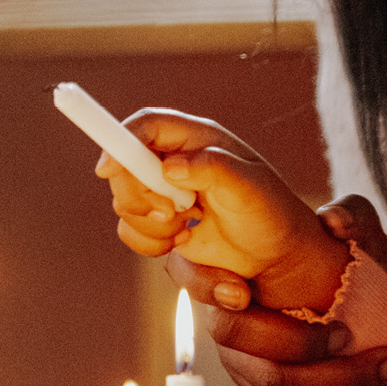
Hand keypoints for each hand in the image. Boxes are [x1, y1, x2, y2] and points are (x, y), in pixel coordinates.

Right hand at [96, 108, 349, 310]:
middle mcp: (176, 164)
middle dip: (141, 198)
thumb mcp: (251, 188)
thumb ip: (213, 168)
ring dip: (153, 226)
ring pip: (126, 208)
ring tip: (190, 229)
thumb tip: (170, 167)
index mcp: (197, 140)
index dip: (120, 140)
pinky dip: (154, 246)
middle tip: (175, 213)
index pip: (147, 125)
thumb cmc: (271, 215)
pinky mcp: (161, 227)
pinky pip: (134, 235)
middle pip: (124, 169)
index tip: (108, 169)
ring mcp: (165, 196)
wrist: (278, 259)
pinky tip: (184, 244)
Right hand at [165, 194, 386, 385]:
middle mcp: (230, 314)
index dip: (205, 284)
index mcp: (239, 267)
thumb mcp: (366, 234)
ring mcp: (244, 358)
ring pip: (273, 384)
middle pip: (236, 338)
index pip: (193, 272)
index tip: (242, 293)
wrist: (385, 310)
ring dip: (334, 383)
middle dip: (296, 343)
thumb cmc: (363, 264)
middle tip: (349, 334)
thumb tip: (334, 222)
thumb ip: (355, 216)